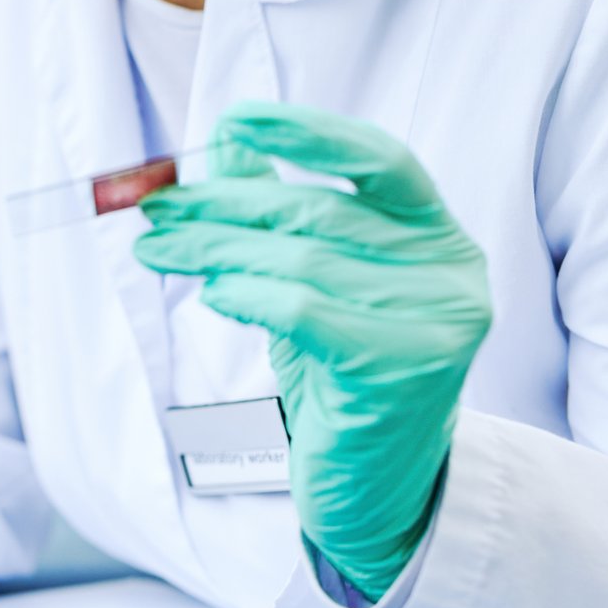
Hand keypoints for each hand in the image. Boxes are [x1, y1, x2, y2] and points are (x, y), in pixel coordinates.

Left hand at [134, 102, 491, 599]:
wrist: (373, 486)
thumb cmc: (340, 377)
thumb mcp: (310, 284)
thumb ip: (281, 211)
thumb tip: (227, 140)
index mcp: (439, 239)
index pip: (381, 160)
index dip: (308, 134)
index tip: (235, 121)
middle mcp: (451, 275)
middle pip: (320, 214)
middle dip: (225, 206)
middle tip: (155, 208)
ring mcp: (436, 323)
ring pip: (302, 261)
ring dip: (215, 250)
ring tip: (159, 248)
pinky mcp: (400, 370)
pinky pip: (306, 310)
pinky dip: (248, 295)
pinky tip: (213, 294)